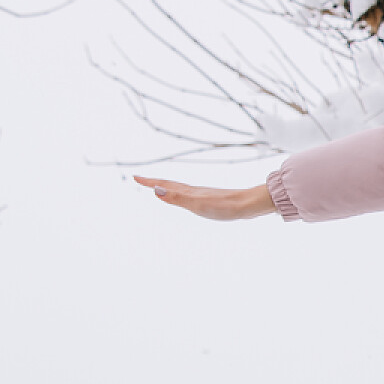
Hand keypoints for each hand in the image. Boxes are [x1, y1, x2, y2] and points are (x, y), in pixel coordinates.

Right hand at [133, 175, 276, 220]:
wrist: (249, 204)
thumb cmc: (224, 206)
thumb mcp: (197, 204)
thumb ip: (177, 198)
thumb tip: (155, 190)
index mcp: (189, 192)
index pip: (164, 184)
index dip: (149, 182)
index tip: (134, 177)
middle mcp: (195, 191)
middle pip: (170, 184)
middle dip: (154, 182)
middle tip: (141, 180)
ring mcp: (204, 195)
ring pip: (181, 189)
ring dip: (167, 187)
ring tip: (160, 188)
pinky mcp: (213, 200)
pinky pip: (191, 195)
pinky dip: (182, 194)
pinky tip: (189, 198)